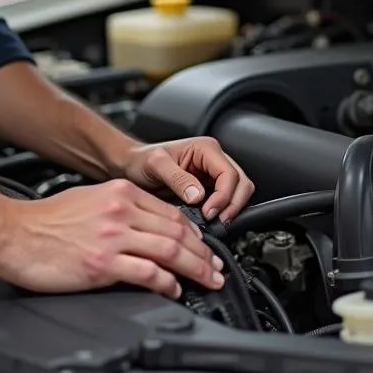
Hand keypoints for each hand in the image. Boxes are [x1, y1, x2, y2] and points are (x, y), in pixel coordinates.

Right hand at [0, 179, 226, 298]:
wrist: (14, 233)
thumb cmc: (45, 220)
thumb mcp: (90, 199)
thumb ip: (121, 208)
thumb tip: (146, 225)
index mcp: (121, 193)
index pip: (171, 212)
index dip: (195, 232)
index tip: (205, 246)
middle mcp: (121, 211)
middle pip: (177, 230)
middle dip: (203, 252)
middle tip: (217, 267)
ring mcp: (113, 237)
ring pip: (169, 250)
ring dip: (195, 267)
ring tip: (208, 279)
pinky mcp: (103, 263)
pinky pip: (147, 273)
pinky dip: (167, 282)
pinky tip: (175, 289)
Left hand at [119, 137, 254, 223]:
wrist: (131, 166)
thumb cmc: (141, 161)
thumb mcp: (156, 165)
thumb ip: (177, 178)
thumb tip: (198, 195)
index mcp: (206, 149)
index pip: (230, 174)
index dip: (224, 196)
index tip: (209, 212)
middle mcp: (214, 160)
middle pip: (241, 183)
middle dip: (233, 204)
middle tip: (217, 221)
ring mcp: (213, 175)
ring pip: (238, 193)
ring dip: (230, 209)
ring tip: (213, 223)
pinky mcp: (209, 189)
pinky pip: (226, 201)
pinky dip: (223, 212)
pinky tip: (209, 221)